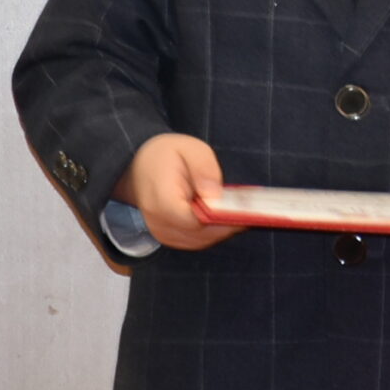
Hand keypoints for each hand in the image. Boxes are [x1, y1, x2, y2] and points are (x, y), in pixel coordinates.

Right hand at [114, 133, 244, 250]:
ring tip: (241, 212)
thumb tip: (216, 197)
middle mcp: (160, 223)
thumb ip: (204, 169)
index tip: (244, 212)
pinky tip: (225, 217)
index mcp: (162, 201)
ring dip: (222, 229)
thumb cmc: (165, 155)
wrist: (137, 167)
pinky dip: (213, 231)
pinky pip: (196, 240)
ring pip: (201, 241)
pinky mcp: (169, 237)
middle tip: (253, 212)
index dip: (221, 219)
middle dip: (227, 225)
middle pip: (201, 235)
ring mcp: (163, 234)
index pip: (195, 221)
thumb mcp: (189, 149)